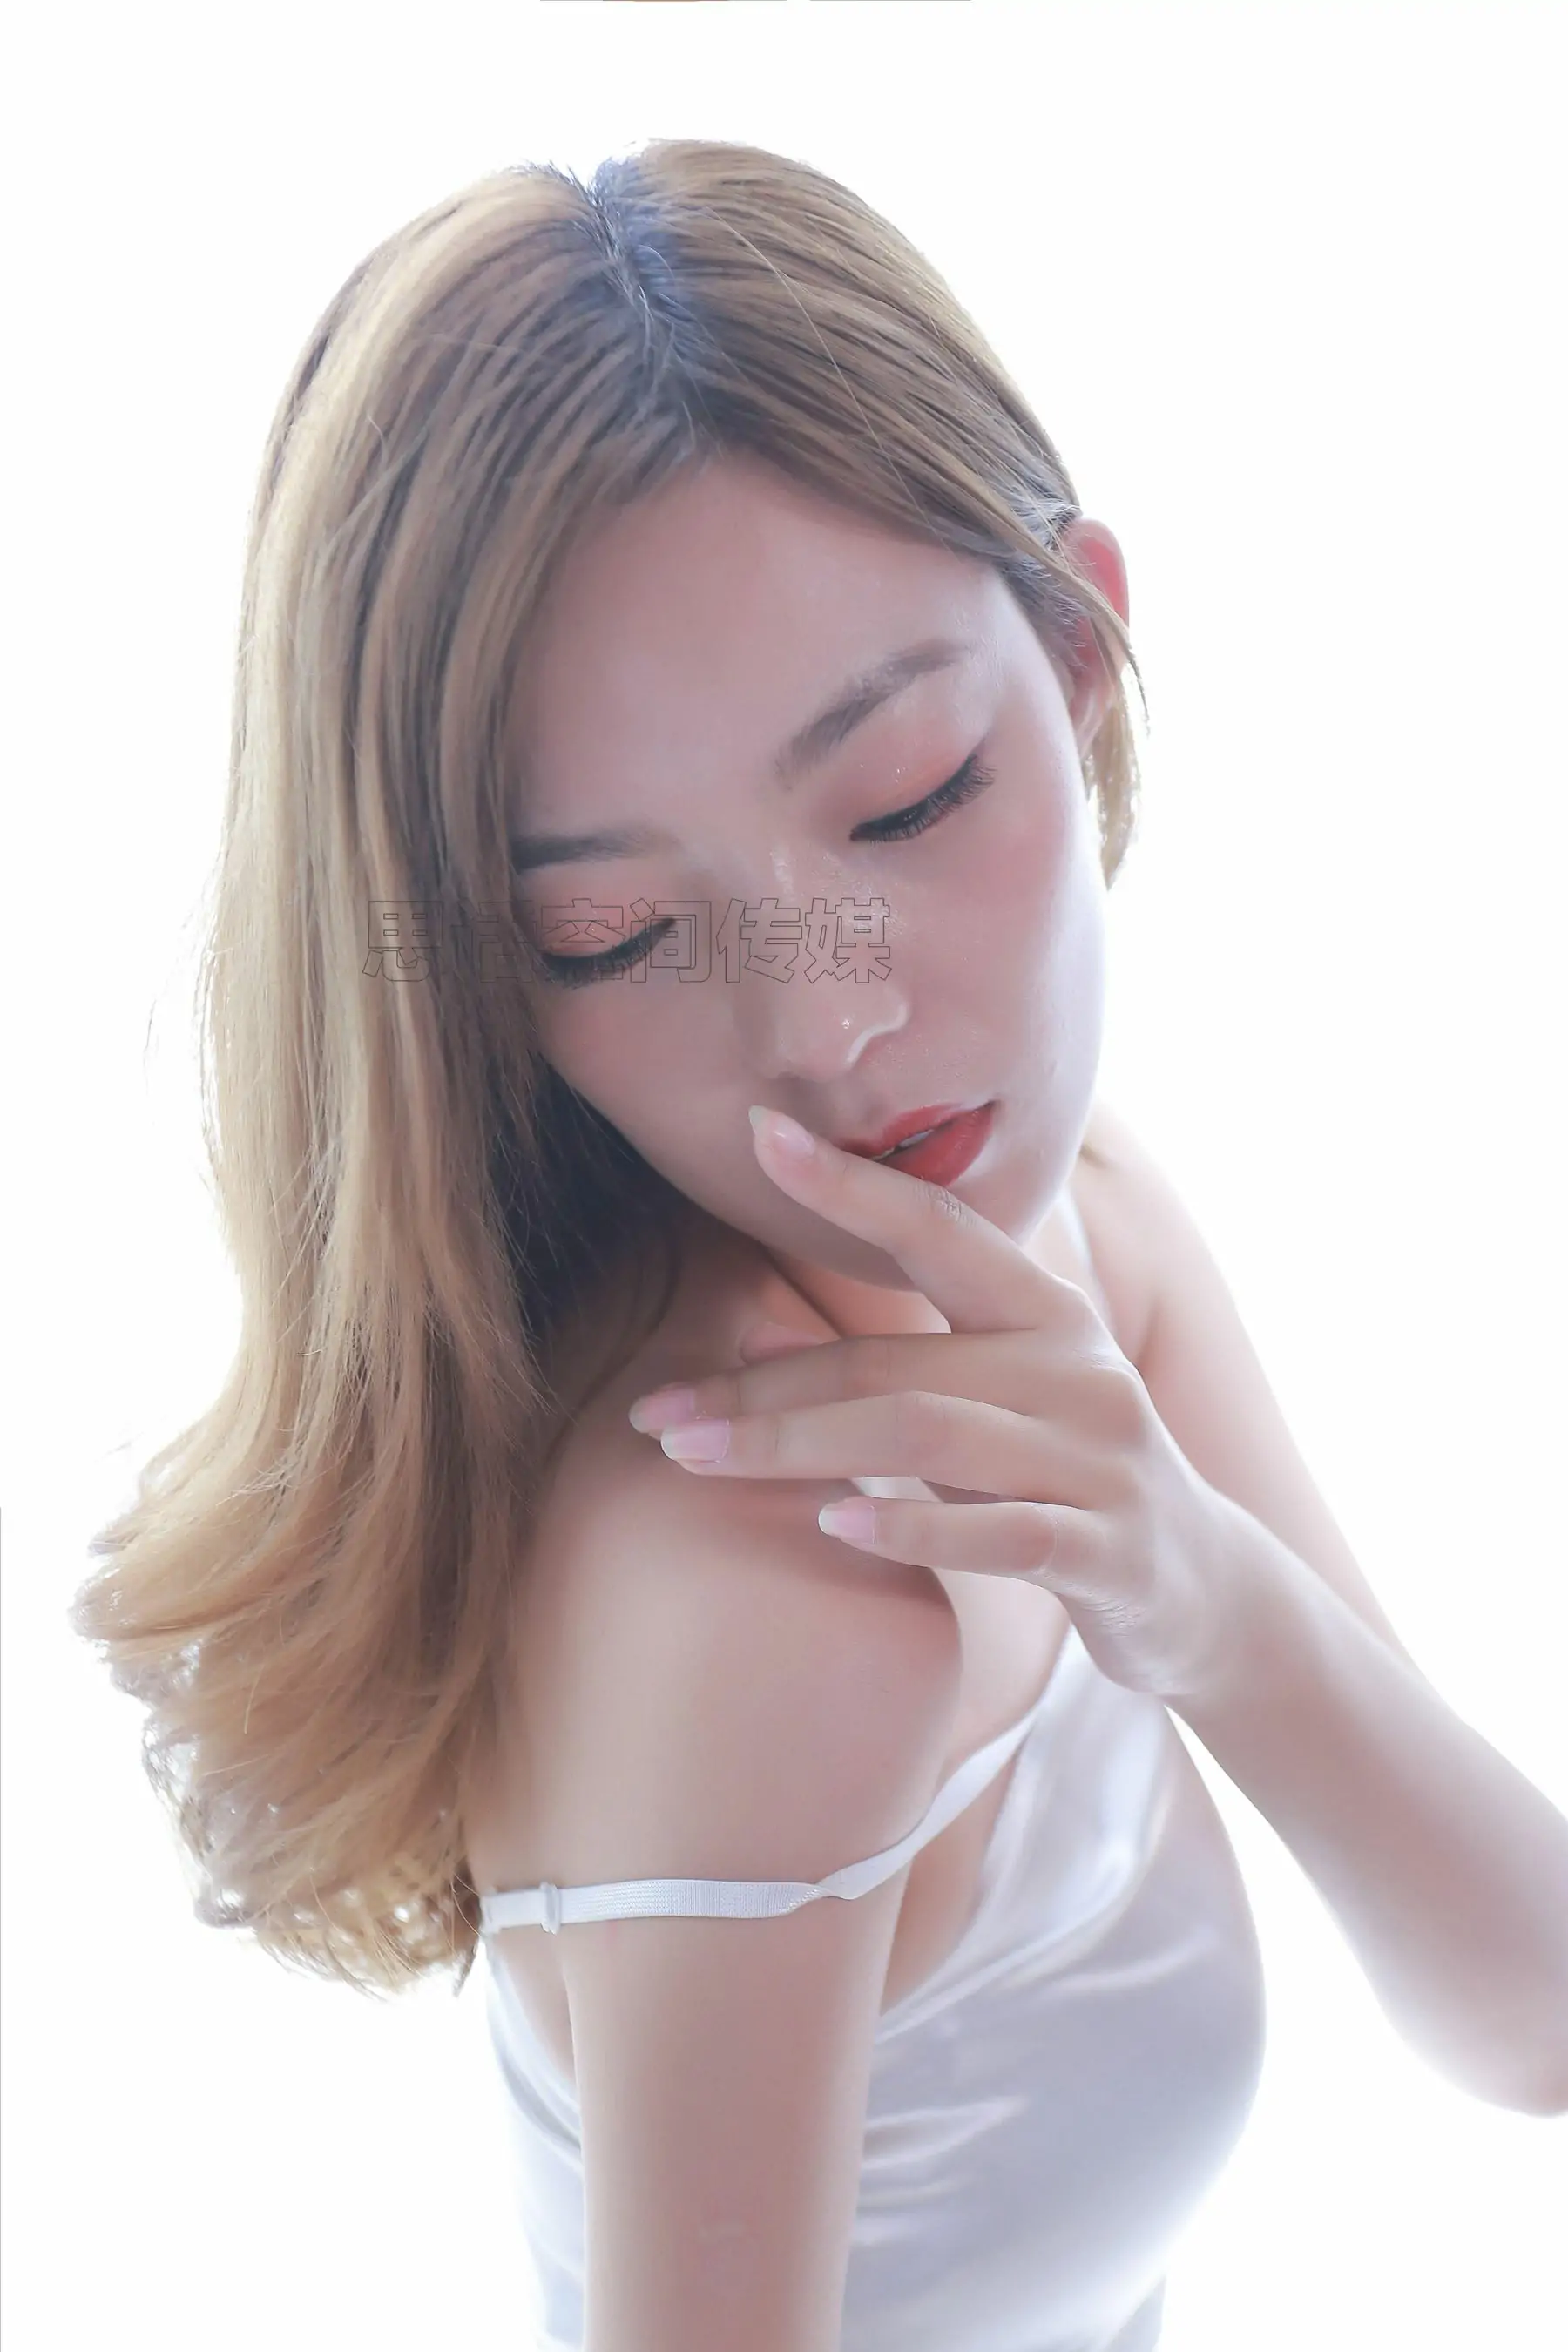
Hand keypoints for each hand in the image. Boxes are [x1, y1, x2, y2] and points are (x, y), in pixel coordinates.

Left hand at [626, 1105, 1251, 1703]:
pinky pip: (1002, 1533)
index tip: (759, 1132)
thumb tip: (753, 1325)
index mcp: (1045, 1313)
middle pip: (895, 1361)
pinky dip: (914, 1525)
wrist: (1201, 1594)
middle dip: (761, 1386)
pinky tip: (835, 1523)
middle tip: (652, 1414)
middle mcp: (1078, 1368)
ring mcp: (1100, 1458)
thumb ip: (896, 1365)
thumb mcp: (988, 1409)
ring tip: (698, 1460)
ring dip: (799, 1446)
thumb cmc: (1060, 1483)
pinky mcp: (1110, 1549)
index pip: (939, 1230)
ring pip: (931, 1434)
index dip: (850, 1182)